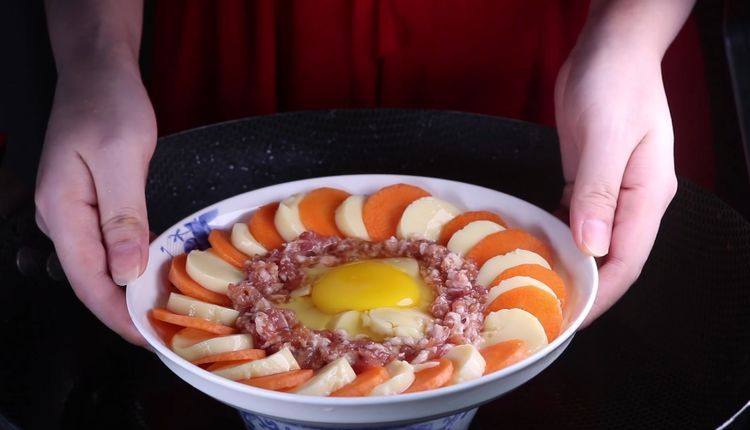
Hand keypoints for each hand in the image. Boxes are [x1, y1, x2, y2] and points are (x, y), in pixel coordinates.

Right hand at [35, 62, 155, 343]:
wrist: (97, 73)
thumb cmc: (108, 106)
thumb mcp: (120, 158)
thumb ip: (122, 217)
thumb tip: (124, 272)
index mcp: (62, 210)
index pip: (87, 280)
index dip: (116, 315)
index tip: (147, 338)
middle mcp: (61, 218)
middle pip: (90, 279)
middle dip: (124, 310)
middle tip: (164, 330)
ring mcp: (72, 212)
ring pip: (99, 265)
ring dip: (128, 290)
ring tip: (162, 310)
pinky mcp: (89, 204)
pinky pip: (107, 245)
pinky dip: (130, 263)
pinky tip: (151, 272)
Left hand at [555, 43, 677, 325]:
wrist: (610, 51)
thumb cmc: (614, 86)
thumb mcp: (606, 139)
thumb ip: (599, 193)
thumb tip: (592, 245)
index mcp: (647, 196)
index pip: (628, 260)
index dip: (601, 293)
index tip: (573, 316)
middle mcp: (633, 200)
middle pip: (613, 257)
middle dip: (586, 287)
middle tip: (550, 311)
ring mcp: (613, 190)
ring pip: (595, 241)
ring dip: (573, 265)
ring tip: (541, 288)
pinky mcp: (591, 179)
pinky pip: (579, 218)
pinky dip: (563, 237)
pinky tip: (542, 247)